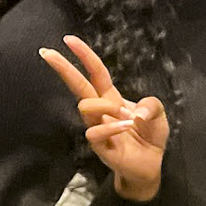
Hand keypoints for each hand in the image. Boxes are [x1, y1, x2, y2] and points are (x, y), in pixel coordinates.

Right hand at [40, 35, 168, 201]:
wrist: (150, 165)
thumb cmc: (150, 136)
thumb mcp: (158, 113)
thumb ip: (151, 104)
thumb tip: (135, 111)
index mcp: (111, 97)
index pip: (95, 72)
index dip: (84, 55)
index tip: (68, 39)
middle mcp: (100, 110)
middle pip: (78, 85)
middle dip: (64, 68)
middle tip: (47, 52)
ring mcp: (97, 128)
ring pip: (85, 106)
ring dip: (105, 106)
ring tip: (126, 116)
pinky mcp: (100, 147)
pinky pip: (95, 132)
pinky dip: (112, 127)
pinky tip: (126, 126)